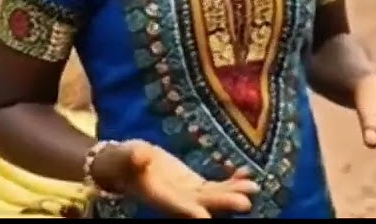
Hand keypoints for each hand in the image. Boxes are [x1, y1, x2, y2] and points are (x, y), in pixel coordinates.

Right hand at [94, 140, 257, 217]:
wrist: (125, 164)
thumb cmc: (121, 161)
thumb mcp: (126, 156)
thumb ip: (134, 158)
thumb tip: (141, 156)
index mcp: (159, 197)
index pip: (178, 207)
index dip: (193, 212)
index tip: (206, 218)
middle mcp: (176, 200)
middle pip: (203, 205)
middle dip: (224, 204)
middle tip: (246, 202)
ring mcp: (188, 194)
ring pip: (214, 197)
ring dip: (233, 193)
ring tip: (254, 186)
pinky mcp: (194, 185)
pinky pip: (215, 187)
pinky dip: (231, 182)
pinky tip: (246, 173)